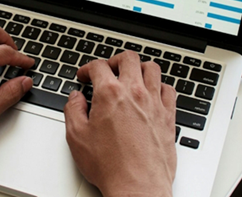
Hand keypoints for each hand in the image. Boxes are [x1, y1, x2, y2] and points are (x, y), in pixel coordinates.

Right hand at [64, 51, 176, 196]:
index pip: (99, 66)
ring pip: (152, 68)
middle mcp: (135, 93)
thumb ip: (73, 111)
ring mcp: (154, 103)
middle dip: (115, 60)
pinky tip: (153, 93)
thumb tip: (76, 98)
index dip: (87, 68)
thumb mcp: (77, 137)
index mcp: (110, 94)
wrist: (137, 186)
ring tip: (132, 76)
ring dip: (140, 68)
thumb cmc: (110, 166)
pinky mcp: (168, 116)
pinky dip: (160, 86)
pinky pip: (169, 89)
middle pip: (129, 58)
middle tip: (108, 70)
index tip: (85, 76)